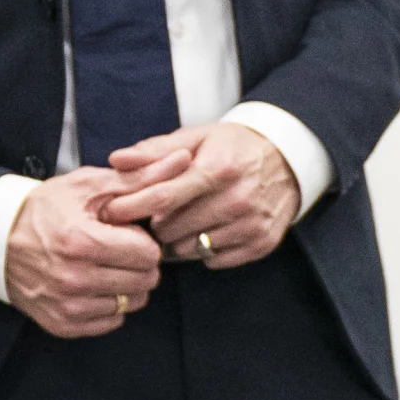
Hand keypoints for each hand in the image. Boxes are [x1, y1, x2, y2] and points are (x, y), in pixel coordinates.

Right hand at [3, 169, 162, 336]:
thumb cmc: (45, 208)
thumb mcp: (89, 185)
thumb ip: (140, 177)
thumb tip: (184, 160)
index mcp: (81, 242)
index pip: (148, 254)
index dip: (142, 240)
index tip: (124, 232)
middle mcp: (73, 279)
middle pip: (145, 281)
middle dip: (139, 262)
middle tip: (117, 248)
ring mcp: (66, 305)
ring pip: (131, 303)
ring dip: (127, 285)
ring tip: (105, 265)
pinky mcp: (61, 323)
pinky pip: (110, 322)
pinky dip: (109, 304)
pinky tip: (93, 284)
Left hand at [94, 121, 300, 267]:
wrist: (289, 159)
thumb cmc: (234, 147)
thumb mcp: (196, 137)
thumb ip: (154, 150)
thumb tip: (117, 160)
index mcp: (218, 169)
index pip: (163, 197)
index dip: (131, 207)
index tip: (111, 212)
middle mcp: (238, 199)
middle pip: (173, 229)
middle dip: (156, 225)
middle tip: (154, 216)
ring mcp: (252, 224)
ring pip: (191, 249)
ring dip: (178, 240)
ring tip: (180, 223)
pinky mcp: (262, 243)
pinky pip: (214, 261)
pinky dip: (203, 250)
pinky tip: (206, 231)